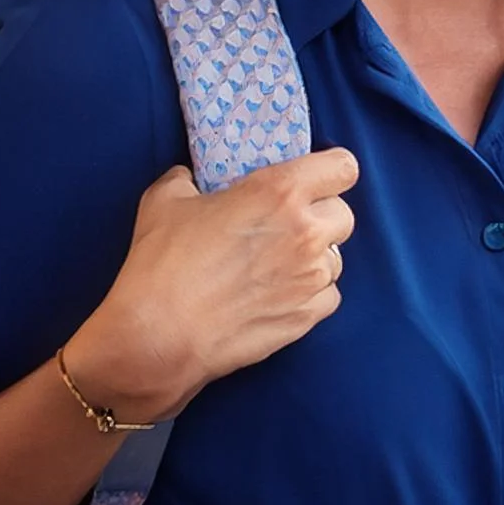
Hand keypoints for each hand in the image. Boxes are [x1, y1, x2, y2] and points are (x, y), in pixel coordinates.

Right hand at [67, 149, 359, 421]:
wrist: (159, 336)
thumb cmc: (161, 264)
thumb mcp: (164, 201)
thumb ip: (186, 179)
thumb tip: (188, 178)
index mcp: (280, 192)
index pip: (343, 168)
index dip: (330, 172)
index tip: (313, 181)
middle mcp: (307, 231)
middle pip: (343, 214)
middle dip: (320, 217)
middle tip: (285, 227)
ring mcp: (312, 277)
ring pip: (336, 257)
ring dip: (314, 258)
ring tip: (275, 267)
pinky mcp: (308, 315)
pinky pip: (328, 295)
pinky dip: (310, 294)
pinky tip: (277, 295)